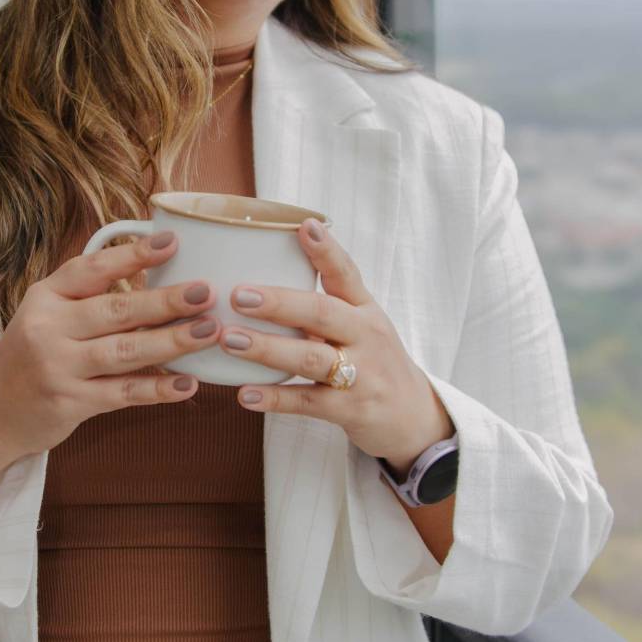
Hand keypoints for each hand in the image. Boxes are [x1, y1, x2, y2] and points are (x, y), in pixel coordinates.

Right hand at [0, 232, 222, 478]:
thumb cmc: (37, 352)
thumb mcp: (50, 313)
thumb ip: (93, 295)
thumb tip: (161, 275)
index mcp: (45, 296)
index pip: (91, 269)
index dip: (132, 255)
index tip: (172, 243)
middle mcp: (47, 328)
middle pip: (115, 311)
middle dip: (165, 301)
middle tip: (206, 292)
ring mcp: (57, 368)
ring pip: (124, 352)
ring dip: (171, 342)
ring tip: (207, 331)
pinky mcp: (69, 403)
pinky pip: (121, 394)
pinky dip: (156, 389)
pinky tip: (186, 383)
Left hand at [219, 218, 453, 473]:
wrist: (412, 415)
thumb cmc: (373, 360)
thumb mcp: (361, 325)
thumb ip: (324, 303)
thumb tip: (265, 270)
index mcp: (364, 309)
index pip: (346, 273)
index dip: (326, 250)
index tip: (304, 226)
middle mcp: (365, 336)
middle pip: (322, 313)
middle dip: (279, 303)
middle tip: (238, 295)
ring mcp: (360, 374)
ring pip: (311, 358)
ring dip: (267, 348)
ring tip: (229, 339)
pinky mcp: (350, 409)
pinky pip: (308, 402)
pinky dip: (276, 399)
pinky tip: (245, 394)